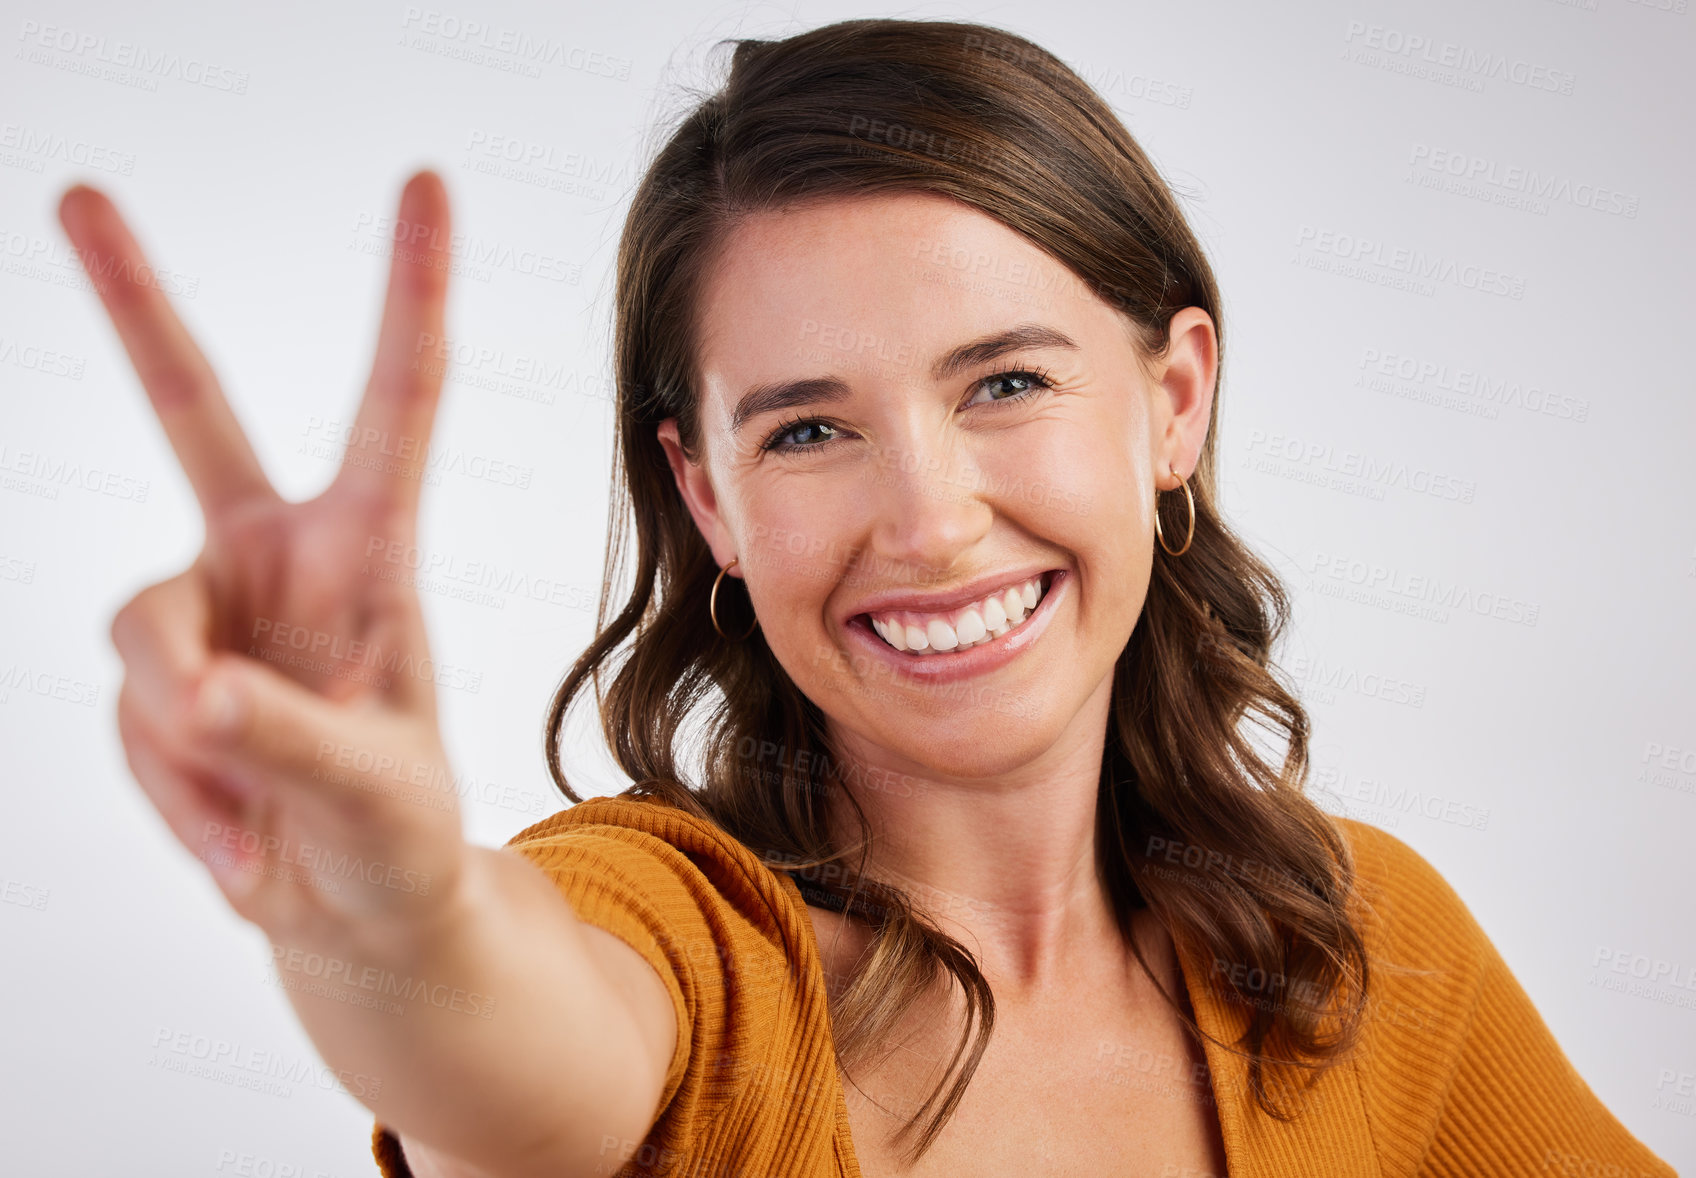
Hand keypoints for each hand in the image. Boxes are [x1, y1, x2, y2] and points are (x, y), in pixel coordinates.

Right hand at [63, 171, 470, 951]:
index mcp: (370, 548)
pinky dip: (169, 787)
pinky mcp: (158, 667)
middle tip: (75, 192)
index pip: (397, 399)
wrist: (348, 903)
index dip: (411, 289)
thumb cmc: (395, 831)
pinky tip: (229, 825)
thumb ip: (283, 740)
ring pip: (135, 633)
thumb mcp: (372, 792)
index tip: (426, 182)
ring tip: (254, 808)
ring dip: (183, 739)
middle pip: (190, 409)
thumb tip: (196, 695)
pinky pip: (128, 713)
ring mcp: (207, 605)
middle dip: (132, 303)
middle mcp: (278, 551)